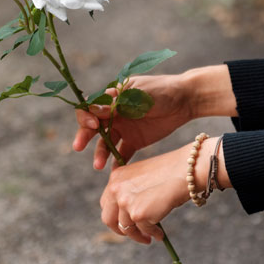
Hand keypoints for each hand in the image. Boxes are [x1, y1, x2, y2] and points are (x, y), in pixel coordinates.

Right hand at [73, 74, 193, 169]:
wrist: (185, 101)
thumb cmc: (160, 91)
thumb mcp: (138, 95)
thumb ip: (117, 104)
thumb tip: (93, 110)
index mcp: (112, 98)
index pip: (90, 106)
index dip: (86, 116)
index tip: (93, 124)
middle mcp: (113, 114)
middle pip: (92, 127)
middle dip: (84, 136)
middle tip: (79, 147)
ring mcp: (124, 128)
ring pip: (105, 143)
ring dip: (100, 153)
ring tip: (98, 166)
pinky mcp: (134, 141)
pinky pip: (121, 154)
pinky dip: (116, 163)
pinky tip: (114, 172)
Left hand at [100, 137, 224, 243]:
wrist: (186, 170)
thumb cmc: (170, 172)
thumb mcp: (142, 177)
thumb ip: (130, 190)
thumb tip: (129, 213)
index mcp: (116, 176)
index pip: (107, 202)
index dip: (116, 215)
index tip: (126, 222)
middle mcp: (116, 188)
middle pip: (108, 218)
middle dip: (120, 230)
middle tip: (134, 234)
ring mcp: (125, 201)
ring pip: (125, 228)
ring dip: (137, 235)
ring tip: (149, 237)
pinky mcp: (138, 214)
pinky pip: (144, 230)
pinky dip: (152, 234)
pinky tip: (160, 234)